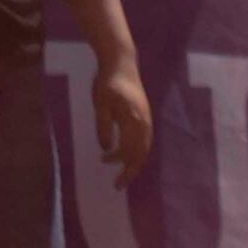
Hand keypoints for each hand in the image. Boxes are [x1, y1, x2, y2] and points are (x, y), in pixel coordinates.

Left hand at [91, 57, 155, 180]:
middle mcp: (144, 122)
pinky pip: (145, 140)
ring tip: (121, 172)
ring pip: (145, 148)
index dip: (121, 166)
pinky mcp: (145, 115)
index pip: (130, 152)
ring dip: (134, 162)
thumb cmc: (107, 81)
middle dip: (130, 171)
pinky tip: (127, 154)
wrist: (122, 62)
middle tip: (118, 185)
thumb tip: (106, 148)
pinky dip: (138, 152)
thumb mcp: (100, 103)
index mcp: (134, 120)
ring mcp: (147, 119)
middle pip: (141, 154)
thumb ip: (103, 126)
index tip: (109, 175)